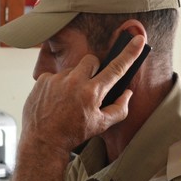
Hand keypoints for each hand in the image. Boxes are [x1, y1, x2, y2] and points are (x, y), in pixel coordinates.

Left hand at [21, 34, 144, 153]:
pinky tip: (55, 100)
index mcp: (92, 92)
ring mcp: (56, 79)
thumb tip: (127, 93)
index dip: (129, 53)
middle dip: (93, 70)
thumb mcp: (101, 125)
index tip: (138, 39)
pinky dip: (57, 85)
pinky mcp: (42, 80)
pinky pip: (55, 76)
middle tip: (89, 86)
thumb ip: (119, 108)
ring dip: (73, 80)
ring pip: (72, 70)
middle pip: (91, 60)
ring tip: (67, 100)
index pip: (116, 68)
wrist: (42, 141)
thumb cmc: (73, 134)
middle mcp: (74, 81)